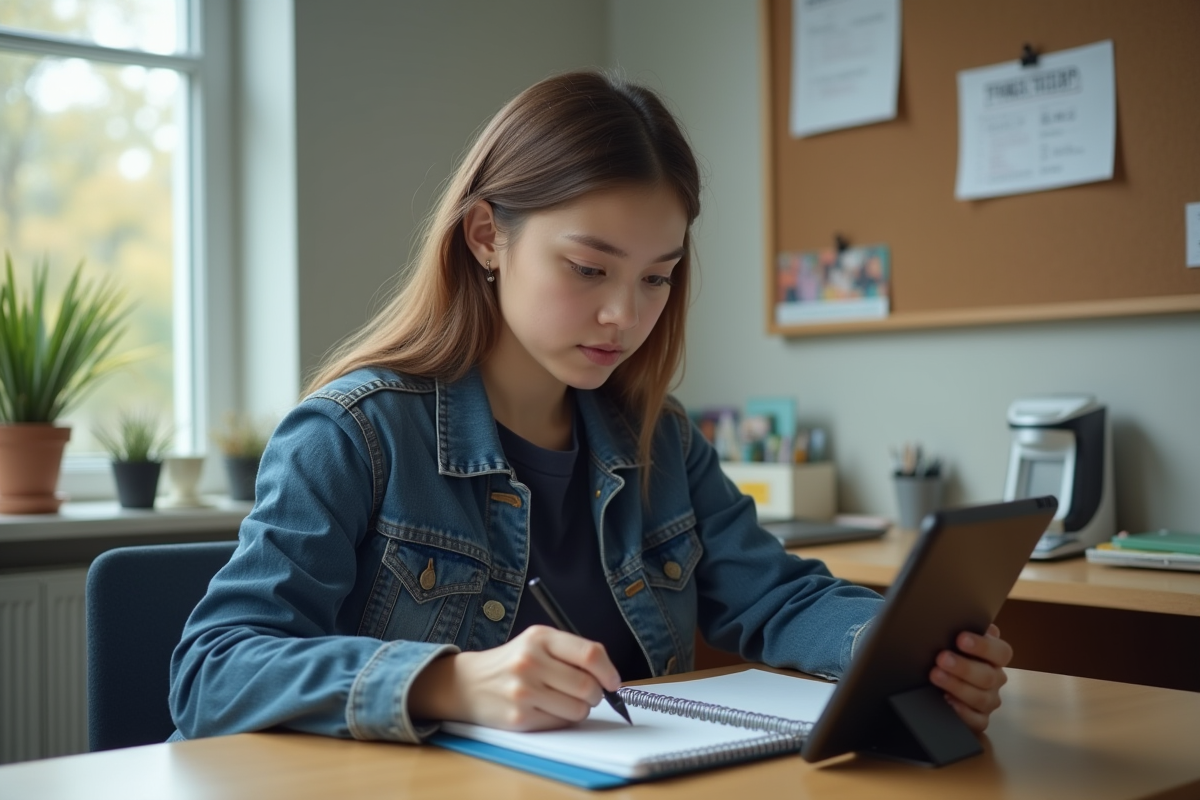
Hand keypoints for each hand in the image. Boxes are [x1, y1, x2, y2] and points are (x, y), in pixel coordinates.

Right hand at [409, 625, 620, 730]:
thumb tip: (609, 678)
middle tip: (589, 694)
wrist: (468, 683)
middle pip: (587, 685)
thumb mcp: (537, 643)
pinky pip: (560, 723)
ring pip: (577, 708)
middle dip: (596, 694)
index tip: (613, 682)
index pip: (590, 654)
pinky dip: (561, 719)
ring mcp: (523, 690)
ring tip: (563, 701)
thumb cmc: (513, 662)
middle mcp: (530, 661)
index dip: (609, 671)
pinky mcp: (519, 717)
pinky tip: (546, 709)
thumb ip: (571, 653)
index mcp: (540, 637)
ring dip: (579, 709)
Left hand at [929, 624, 1011, 732]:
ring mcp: (989, 700)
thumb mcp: (953, 640)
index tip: (961, 638)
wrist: (935, 682)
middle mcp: (995, 679)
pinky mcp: (979, 719)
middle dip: (964, 667)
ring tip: (936, 676)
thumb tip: (960, 614)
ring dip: (958, 686)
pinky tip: (948, 701)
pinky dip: (963, 712)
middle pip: (989, 676)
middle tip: (941, 658)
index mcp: (994, 657)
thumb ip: (962, 629)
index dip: (983, 646)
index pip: (1001, 652)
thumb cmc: (948, 654)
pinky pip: (978, 721)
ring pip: (982, 698)